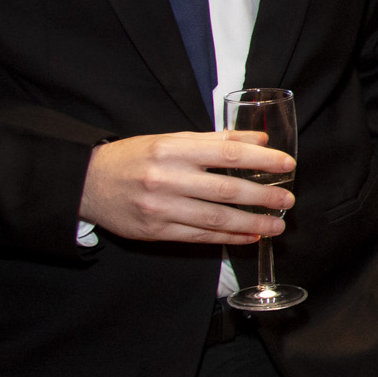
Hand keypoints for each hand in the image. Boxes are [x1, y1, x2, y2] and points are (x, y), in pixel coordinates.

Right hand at [79, 131, 292, 243]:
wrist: (88, 183)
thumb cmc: (135, 157)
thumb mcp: (172, 139)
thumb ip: (216, 141)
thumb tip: (260, 142)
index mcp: (173, 149)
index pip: (227, 154)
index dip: (262, 161)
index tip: (287, 165)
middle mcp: (167, 178)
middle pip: (226, 190)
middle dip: (263, 197)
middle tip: (288, 201)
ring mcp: (161, 207)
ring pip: (215, 218)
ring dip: (252, 224)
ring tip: (276, 225)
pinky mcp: (156, 231)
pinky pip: (199, 236)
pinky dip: (227, 237)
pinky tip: (248, 236)